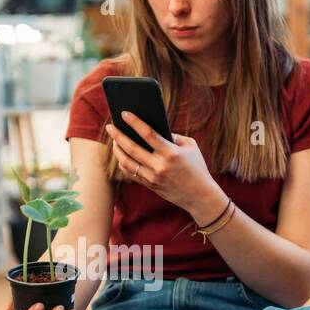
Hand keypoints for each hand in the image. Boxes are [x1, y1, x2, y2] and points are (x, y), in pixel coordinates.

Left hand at [107, 111, 223, 219]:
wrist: (200, 195)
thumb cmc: (197, 167)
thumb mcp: (190, 147)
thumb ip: (174, 136)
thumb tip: (154, 129)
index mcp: (171, 153)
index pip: (148, 133)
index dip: (134, 122)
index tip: (123, 113)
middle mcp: (160, 165)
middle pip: (132, 148)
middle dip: (118, 136)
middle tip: (110, 126)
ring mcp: (153, 177)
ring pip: (127, 163)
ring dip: (118, 151)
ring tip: (114, 141)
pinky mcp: (150, 186)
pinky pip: (131, 174)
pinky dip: (124, 164)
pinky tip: (121, 156)